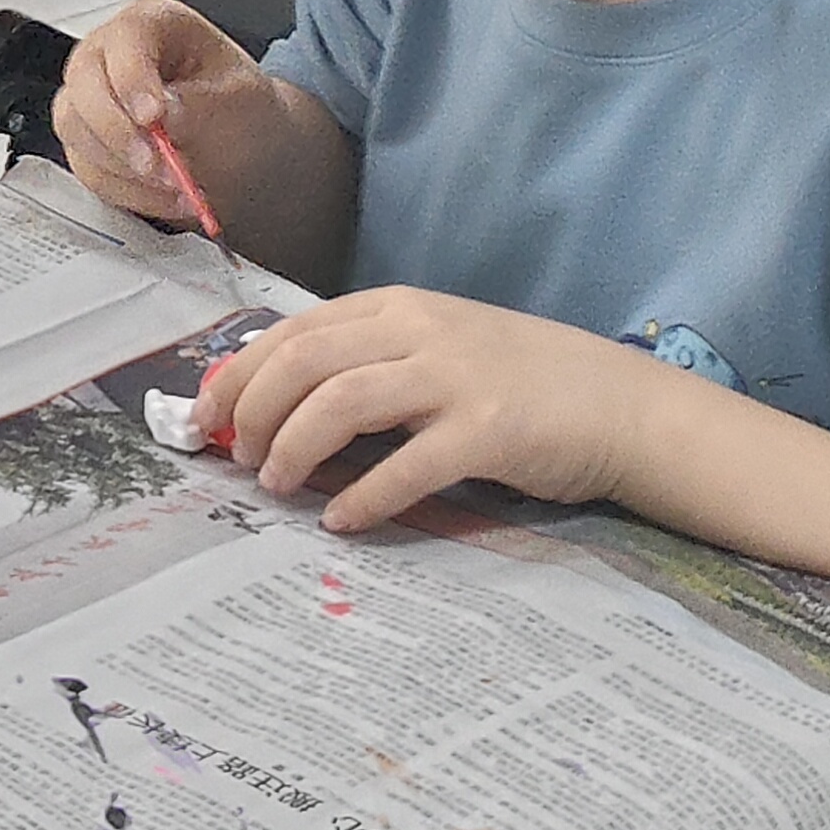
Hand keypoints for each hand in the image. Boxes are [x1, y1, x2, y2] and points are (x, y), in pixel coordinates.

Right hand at [51, 0, 269, 232]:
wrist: (244, 141)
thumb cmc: (241, 106)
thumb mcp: (240, 99)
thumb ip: (201, 105)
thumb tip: (166, 115)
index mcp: (154, 22)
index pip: (126, 39)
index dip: (132, 78)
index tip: (153, 117)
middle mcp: (111, 53)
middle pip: (84, 83)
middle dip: (119, 132)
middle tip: (157, 164)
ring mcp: (92, 95)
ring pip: (75, 128)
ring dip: (123, 167)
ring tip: (175, 185)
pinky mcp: (88, 139)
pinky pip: (86, 167)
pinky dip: (125, 190)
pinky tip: (163, 195)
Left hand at [202, 286, 663, 537]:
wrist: (621, 405)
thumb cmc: (523, 382)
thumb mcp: (438, 349)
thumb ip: (372, 363)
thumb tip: (282, 405)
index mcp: (398, 308)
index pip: (294, 332)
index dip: (240, 374)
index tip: (208, 416)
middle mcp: (420, 332)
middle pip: (304, 362)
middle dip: (254, 411)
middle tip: (235, 457)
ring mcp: (456, 378)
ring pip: (341, 403)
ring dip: (294, 448)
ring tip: (275, 486)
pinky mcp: (490, 431)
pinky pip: (407, 465)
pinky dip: (363, 496)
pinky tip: (341, 521)